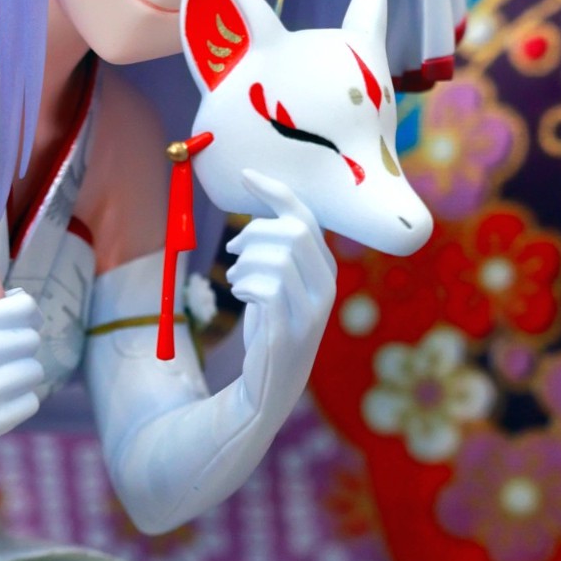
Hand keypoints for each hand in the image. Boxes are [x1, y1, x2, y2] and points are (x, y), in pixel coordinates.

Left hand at [228, 170, 336, 415]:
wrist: (268, 385)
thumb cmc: (268, 327)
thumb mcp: (276, 283)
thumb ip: (278, 250)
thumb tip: (263, 209)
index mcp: (325, 268)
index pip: (305, 217)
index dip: (275, 192)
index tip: (246, 175)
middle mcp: (326, 286)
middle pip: (292, 232)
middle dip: (253, 233)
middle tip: (233, 250)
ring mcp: (312, 311)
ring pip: (278, 258)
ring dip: (245, 263)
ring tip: (235, 279)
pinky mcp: (291, 331)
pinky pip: (266, 288)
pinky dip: (245, 284)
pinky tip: (241, 294)